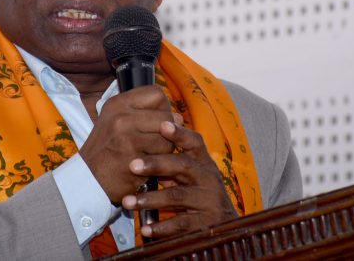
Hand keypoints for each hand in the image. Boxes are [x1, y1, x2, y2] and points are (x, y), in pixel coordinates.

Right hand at [78, 86, 175, 203]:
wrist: (88, 180)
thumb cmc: (107, 152)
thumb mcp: (116, 123)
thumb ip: (144, 114)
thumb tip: (178, 117)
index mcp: (117, 103)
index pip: (156, 93)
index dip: (163, 109)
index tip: (156, 123)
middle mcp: (121, 115)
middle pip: (167, 116)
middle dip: (168, 132)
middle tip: (154, 144)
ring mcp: (127, 135)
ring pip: (168, 137)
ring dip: (165, 150)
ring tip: (149, 155)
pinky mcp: (134, 155)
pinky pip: (163, 155)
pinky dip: (160, 163)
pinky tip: (146, 166)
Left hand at [121, 121, 237, 238]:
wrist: (226, 228)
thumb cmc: (199, 194)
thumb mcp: (191, 175)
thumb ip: (172, 161)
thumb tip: (142, 141)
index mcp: (204, 163)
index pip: (194, 142)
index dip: (180, 133)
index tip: (162, 125)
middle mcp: (209, 179)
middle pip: (182, 166)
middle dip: (156, 164)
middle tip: (132, 165)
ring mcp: (209, 201)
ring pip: (177, 196)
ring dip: (150, 199)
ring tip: (126, 202)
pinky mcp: (206, 224)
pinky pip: (181, 224)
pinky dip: (161, 227)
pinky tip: (145, 229)